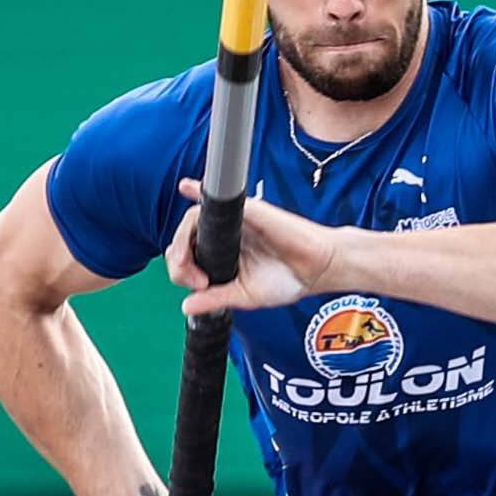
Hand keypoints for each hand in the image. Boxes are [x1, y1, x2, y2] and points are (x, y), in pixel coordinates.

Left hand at [168, 181, 348, 321]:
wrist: (317, 269)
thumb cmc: (287, 279)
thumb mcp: (244, 295)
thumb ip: (215, 298)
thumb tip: (186, 308)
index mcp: (222, 253)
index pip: (187, 255)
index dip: (182, 272)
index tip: (198, 288)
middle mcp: (225, 234)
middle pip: (184, 237)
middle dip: (178, 260)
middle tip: (196, 281)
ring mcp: (235, 220)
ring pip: (194, 219)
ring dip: (183, 241)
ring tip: (193, 266)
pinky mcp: (248, 211)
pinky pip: (218, 200)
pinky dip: (198, 192)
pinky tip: (186, 187)